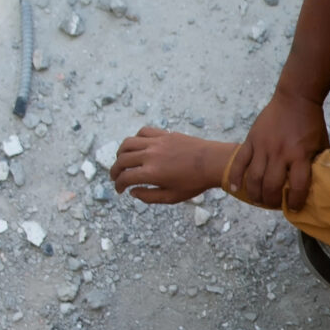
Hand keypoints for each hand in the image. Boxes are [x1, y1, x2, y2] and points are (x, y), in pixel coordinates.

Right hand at [110, 129, 235, 204]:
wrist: (214, 162)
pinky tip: (138, 147)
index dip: (118, 185)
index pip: (125, 178)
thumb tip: (133, 192)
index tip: (120, 190)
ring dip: (120, 153)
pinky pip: (142, 132)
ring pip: (128, 143)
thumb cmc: (195, 182)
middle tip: (116, 177)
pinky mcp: (164, 134)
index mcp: (151, 173)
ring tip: (122, 161)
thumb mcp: (172, 197)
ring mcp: (156, 142)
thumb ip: (149, 197)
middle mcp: (150, 155)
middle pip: (121, 160)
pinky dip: (136, 139)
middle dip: (115, 170)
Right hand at [225, 89, 328, 209]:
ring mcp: (264, 146)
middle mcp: (281, 153)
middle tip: (274, 205)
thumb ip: (318, 163)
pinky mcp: (252, 140)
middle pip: (272, 185)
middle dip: (272, 201)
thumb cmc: (311, 123)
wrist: (295, 98)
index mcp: (300, 155)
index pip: (297, 186)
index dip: (295, 201)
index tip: (294, 208)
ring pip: (254, 177)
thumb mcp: (321, 144)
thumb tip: (319, 183)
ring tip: (258, 201)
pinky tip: (235, 189)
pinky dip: (236, 176)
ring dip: (255, 193)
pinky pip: (240, 161)